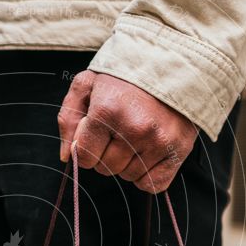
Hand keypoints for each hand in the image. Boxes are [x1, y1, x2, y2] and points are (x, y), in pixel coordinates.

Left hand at [58, 70, 197, 192]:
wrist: (173, 61)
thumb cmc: (125, 75)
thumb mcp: (87, 84)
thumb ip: (68, 118)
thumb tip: (67, 156)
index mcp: (108, 111)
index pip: (85, 157)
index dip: (86, 148)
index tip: (96, 133)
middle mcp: (134, 128)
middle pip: (105, 169)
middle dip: (105, 154)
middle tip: (117, 132)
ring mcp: (158, 141)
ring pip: (128, 176)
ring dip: (127, 163)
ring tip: (135, 137)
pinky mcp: (178, 150)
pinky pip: (153, 184)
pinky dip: (146, 175)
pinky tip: (147, 154)